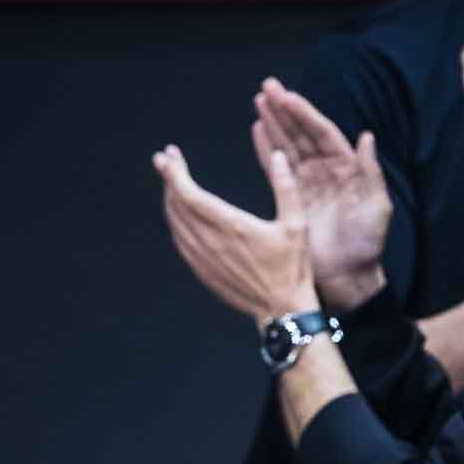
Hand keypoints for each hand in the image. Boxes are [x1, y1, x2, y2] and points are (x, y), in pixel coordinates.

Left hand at [155, 141, 312, 324]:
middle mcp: (210, 240)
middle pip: (176, 203)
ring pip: (174, 220)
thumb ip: (287, 188)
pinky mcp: (200, 268)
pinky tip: (179, 210)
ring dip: (170, 197)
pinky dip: (175, 219)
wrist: (282, 308)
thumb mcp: (297, 225)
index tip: (167, 155)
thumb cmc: (292, 267)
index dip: (174, 173)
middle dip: (169, 178)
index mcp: (231, 225)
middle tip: (166, 159)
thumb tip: (279, 157)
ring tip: (173, 180)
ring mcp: (202, 256)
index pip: (189, 194)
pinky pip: (179, 238)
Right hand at [250, 79, 391, 308]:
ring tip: (259, 100)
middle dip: (285, 110)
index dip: (305, 114)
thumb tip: (367, 136)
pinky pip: (276, 165)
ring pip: (287, 144)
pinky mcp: (291, 195)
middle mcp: (326, 170)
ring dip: (273, 122)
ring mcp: (307, 182)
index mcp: (348, 168)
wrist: (346, 276)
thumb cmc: (367, 244)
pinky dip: (266, 147)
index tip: (287, 96)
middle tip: (266, 86)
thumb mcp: (377, 208)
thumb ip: (371, 172)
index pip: (324, 133)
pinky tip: (257, 129)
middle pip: (302, 133)